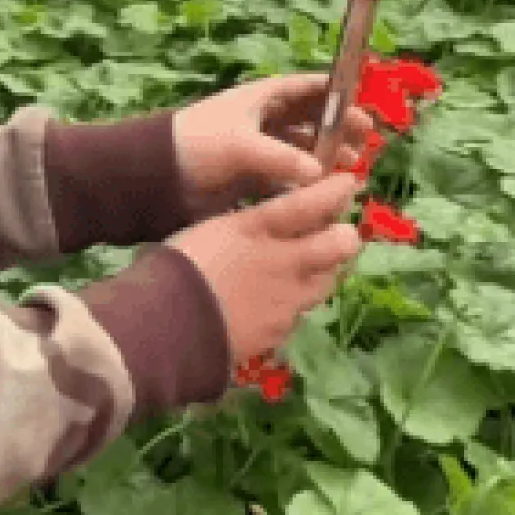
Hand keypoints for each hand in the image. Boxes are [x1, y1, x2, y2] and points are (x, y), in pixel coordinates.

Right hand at [165, 172, 363, 368]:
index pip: (309, 203)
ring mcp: (286, 300)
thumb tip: (263, 222)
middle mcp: (282, 262)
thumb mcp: (208, 231)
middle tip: (342, 234)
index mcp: (257, 229)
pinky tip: (274, 305)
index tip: (346, 184)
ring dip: (324, 271)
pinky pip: (299, 313)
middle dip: (346, 236)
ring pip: (327, 282)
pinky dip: (293, 305)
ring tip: (311, 269)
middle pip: (338, 245)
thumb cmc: (177, 266)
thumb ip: (245, 225)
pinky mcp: (280, 330)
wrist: (168, 325)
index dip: (333, 192)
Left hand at [173, 72, 375, 222]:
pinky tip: (323, 192)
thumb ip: (281, 158)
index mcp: (261, 97)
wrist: (154, 176)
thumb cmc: (196, 145)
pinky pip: (288, 175)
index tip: (363, 109)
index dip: (337, 95)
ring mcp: (258, 147)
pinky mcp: (251, 175)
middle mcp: (264, 119)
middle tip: (364, 145)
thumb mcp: (239, 145)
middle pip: (311, 119)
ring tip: (351, 170)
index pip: (308, 88)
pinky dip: (306, 181)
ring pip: (302, 149)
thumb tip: (320, 174)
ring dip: (327, 157)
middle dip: (339, 129)